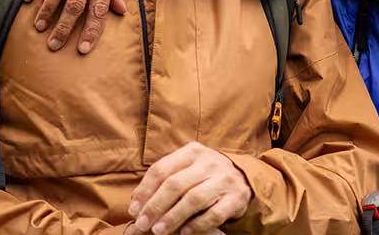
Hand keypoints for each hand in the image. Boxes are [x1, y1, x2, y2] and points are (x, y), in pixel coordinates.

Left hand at [125, 142, 252, 234]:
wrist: (244, 176)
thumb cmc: (206, 174)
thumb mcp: (187, 168)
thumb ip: (164, 179)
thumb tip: (137, 201)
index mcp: (192, 152)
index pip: (162, 169)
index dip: (145, 190)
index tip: (134, 209)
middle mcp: (209, 163)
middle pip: (175, 185)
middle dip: (155, 206)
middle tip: (142, 224)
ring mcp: (224, 179)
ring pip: (194, 199)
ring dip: (173, 217)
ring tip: (159, 231)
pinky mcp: (237, 197)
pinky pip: (215, 214)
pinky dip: (198, 225)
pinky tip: (185, 232)